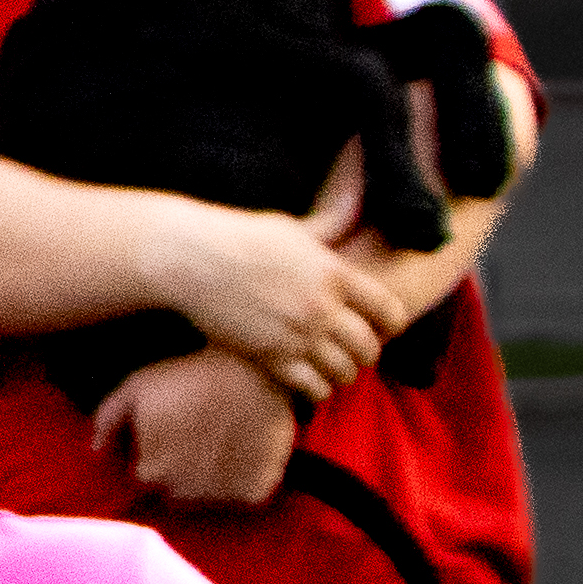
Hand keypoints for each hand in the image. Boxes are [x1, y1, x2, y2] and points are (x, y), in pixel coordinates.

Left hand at [93, 346, 304, 506]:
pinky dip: (241, 482)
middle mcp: (184, 494)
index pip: (144, 479)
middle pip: (174, 493)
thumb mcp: (137, 387)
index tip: (170, 434)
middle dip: (179, 472)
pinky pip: (242, 499)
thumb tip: (97, 451)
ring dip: (208, 481)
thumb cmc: (191, 376)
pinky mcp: (255, 495)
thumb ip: (108, 420)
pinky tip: (241, 452)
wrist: (256, 367)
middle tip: (195, 437)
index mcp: (150, 473)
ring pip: (206, 499)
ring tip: (218, 444)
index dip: (154, 456)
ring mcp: (222, 498)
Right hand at [141, 158, 405, 401]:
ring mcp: (296, 336)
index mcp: (334, 273)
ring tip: (330, 368)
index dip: (391, 324)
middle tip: (353, 352)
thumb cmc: (239, 237)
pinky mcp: (269, 358)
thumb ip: (333, 222)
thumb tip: (360, 193)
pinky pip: (311, 388)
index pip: (388, 311)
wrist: (190, 259)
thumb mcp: (293, 227)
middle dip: (366, 354)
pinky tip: (307, 380)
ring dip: (341, 374)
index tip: (381, 326)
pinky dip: (316, 390)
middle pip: (369, 348)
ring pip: (343, 372)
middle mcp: (321, 308)